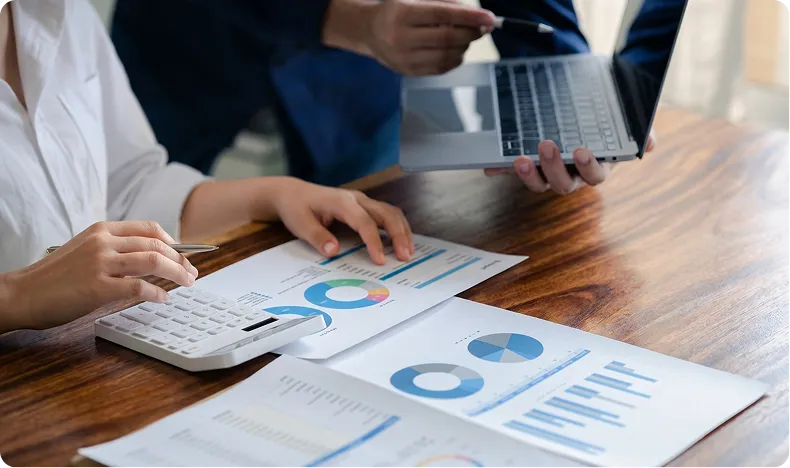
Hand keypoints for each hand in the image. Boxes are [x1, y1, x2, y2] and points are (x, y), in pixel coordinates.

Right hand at [0, 221, 197, 331]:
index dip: (173, 242)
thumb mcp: (86, 251)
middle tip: (192, 272)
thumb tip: (151, 259)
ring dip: (177, 272)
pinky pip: (139, 287)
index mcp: (102, 230)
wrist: (22, 294)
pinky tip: (163, 298)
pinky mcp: (97, 287)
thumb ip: (115, 251)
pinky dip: (157, 293)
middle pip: (156, 244)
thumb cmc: (54, 277)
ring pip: (153, 260)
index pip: (149, 228)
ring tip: (187, 283)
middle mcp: (103, 242)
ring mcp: (100, 263)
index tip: (185, 254)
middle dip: (181, 259)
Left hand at [271, 179, 413, 264]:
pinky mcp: (363, 205)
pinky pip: (386, 213)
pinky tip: (400, 242)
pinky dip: (397, 227)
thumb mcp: (300, 224)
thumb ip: (317, 237)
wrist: (293, 193)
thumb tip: (333, 251)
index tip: (380, 260)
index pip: (364, 222)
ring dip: (402, 231)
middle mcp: (356, 198)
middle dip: (398, 235)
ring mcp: (361, 200)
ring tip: (408, 251)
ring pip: (390, 211)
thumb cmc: (296, 208)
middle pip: (386, 213)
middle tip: (404, 257)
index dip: (374, 241)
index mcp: (341, 202)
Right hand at [324, 0, 494, 75]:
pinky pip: (441, 68)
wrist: (369, 31)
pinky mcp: (409, 72)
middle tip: (484, 27)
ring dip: (465, 46)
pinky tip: (457, 49)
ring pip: (447, 56)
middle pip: (447, 38)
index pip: (443, 15)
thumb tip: (475, 15)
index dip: (469, 17)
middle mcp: (401, 38)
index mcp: (402, 13)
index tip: (489, 18)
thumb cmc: (396, 10)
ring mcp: (404, 59)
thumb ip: (445, 4)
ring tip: (468, 37)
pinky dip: (456, 59)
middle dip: (471, 33)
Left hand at [485, 134, 656, 193]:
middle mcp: (572, 176)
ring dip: (528, 174)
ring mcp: (548, 174)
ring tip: (518, 157)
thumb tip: (650, 143)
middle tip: (546, 145)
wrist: (581, 103)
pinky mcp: (528, 167)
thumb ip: (640, 130)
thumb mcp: (626, 120)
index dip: (589, 166)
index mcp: (597, 168)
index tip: (583, 151)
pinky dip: (501, 170)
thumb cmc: (606, 118)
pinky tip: (489, 167)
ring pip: (539, 183)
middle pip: (563, 183)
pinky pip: (512, 173)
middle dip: (554, 167)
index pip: (595, 176)